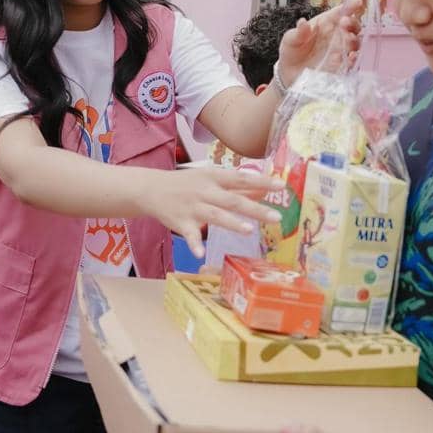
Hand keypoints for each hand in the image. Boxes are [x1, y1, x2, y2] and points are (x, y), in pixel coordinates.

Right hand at [153, 166, 282, 258]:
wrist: (151, 189)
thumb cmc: (187, 184)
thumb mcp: (211, 179)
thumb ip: (236, 186)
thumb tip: (263, 190)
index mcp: (214, 177)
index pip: (241, 178)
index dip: (261, 182)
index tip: (281, 186)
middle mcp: (205, 191)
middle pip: (232, 200)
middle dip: (255, 209)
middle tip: (277, 217)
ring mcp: (192, 207)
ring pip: (215, 215)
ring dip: (231, 223)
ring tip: (249, 230)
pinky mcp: (181, 223)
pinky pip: (189, 236)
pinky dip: (194, 245)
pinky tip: (201, 255)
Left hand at [278, 0, 362, 83]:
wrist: (289, 74)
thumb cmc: (291, 52)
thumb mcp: (290, 40)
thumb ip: (297, 32)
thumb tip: (302, 22)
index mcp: (326, 23)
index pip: (340, 12)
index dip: (350, 6)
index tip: (357, 2)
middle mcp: (336, 35)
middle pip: (352, 25)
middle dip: (352, 22)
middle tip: (345, 23)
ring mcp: (340, 50)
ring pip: (354, 42)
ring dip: (354, 39)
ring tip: (347, 38)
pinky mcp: (341, 65)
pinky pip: (352, 61)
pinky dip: (354, 58)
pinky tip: (351, 57)